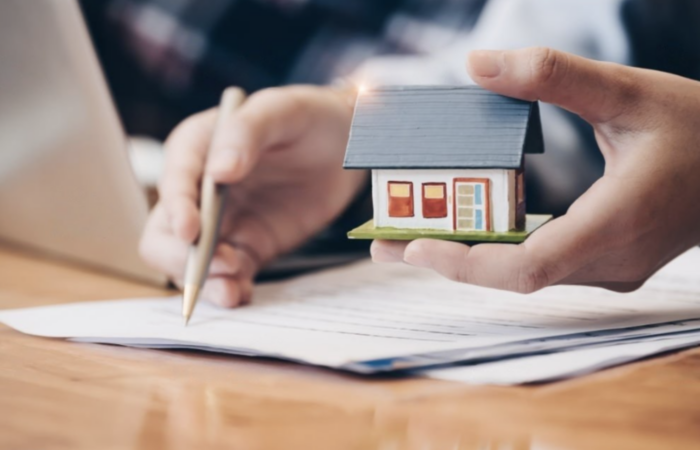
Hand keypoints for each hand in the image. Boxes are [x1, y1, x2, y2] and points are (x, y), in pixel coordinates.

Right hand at [140, 85, 366, 305]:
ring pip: (193, 262)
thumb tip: (218, 172)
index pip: (174, 182)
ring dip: (205, 281)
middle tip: (219, 266)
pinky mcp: (249, 245)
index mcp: (197, 149)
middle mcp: (200, 190)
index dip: (176, 208)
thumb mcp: (280, 110)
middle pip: (165, 233)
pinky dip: (230, 288)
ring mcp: (223, 222)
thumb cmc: (308, 116)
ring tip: (231, 291)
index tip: (192, 232)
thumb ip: (246, 133)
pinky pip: (229, 274)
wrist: (346, 144)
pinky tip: (242, 294)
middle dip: (182, 256)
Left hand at [372, 47, 699, 292]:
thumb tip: (477, 63)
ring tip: (410, 235)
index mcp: (614, 224)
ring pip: (525, 274)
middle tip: (384, 240)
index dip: (465, 264)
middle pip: (512, 276)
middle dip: (446, 259)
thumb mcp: (630, 91)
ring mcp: (611, 268)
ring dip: (468, 257)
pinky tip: (466, 230)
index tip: (412, 247)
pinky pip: (542, 264)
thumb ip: (555, 77)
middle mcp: (610, 261)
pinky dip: (499, 250)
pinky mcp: (609, 262)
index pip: (526, 268)